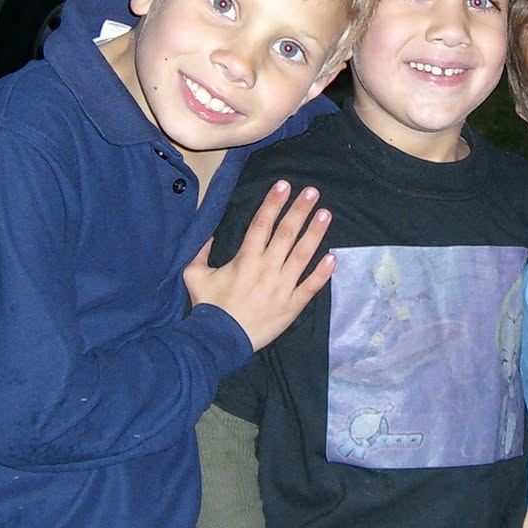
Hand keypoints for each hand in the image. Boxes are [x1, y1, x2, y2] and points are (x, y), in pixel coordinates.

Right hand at [185, 182, 334, 350]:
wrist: (218, 342)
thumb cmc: (208, 308)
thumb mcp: (194, 275)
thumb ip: (201, 251)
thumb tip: (210, 233)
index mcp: (245, 260)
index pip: (262, 224)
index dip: (273, 203)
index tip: (284, 185)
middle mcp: (267, 269)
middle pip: (286, 234)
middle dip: (299, 211)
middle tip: (312, 192)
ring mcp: (282, 288)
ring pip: (302, 256)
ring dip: (315, 234)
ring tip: (326, 214)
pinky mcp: (291, 306)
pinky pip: (310, 287)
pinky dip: (322, 273)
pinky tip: (333, 257)